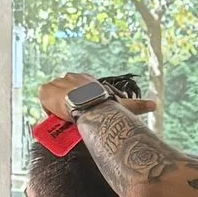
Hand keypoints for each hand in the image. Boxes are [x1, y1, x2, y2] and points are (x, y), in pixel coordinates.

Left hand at [36, 76, 159, 121]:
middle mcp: (70, 77)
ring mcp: (56, 83)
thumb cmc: (104, 103)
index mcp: (85, 79)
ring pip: (53, 98)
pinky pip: (42, 100)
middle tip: (73, 119)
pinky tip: (54, 116)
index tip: (81, 112)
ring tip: (64, 119)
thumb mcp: (121, 104)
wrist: (86, 103)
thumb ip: (138, 105)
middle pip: (65, 95)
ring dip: (57, 108)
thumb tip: (155, 105)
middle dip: (68, 106)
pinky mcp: (44, 90)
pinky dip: (46, 108)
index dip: (80, 102)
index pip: (79, 89)